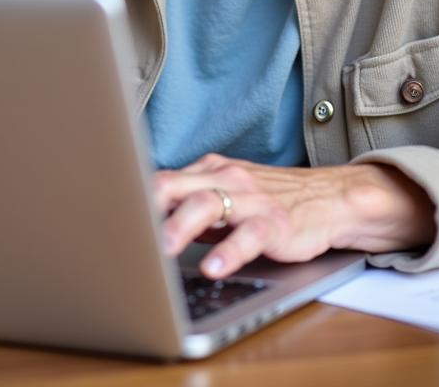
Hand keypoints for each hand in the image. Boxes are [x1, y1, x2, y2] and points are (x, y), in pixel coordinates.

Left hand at [152, 154, 435, 279]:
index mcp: (209, 171)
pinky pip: (248, 235)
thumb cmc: (269, 200)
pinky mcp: (275, 222)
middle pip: (176, 185)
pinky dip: (229, 251)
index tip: (110, 215)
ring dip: (181, 226)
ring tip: (163, 249)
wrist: (328, 199)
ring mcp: (250, 199)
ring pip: (208, 204)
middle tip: (126, 228)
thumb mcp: (225, 195)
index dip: (136, 198)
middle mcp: (225, 178)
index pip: (163, 180)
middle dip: (150, 206)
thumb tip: (144, 221)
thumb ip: (189, 204)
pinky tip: (214, 266)